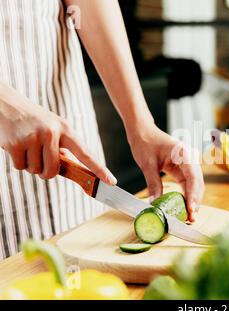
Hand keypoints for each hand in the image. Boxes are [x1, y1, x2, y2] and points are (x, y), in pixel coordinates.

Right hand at [0, 89, 115, 183]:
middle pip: (54, 170)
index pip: (86, 153)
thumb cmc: (33, 120)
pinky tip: (15, 145)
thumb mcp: (53, 127)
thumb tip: (71, 170)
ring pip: (36, 170)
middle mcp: (52, 133)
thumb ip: (63, 146)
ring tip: (26, 145)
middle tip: (39, 157)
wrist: (5, 103)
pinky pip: (21, 167)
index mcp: (66, 129)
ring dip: (30, 164)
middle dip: (46, 171)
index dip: (99, 169)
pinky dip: (18, 162)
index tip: (111, 181)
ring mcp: (34, 138)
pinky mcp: (16, 144)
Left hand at [128, 123, 203, 221]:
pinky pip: (188, 184)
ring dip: (193, 201)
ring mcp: (188, 164)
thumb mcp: (148, 164)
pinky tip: (185, 208)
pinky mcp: (183, 169)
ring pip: (195, 185)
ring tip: (189, 218)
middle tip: (191, 219)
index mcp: (184, 153)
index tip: (191, 210)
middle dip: (195, 202)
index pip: (193, 177)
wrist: (143, 131)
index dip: (193, 195)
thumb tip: (154, 204)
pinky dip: (187, 196)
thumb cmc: (145, 143)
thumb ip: (153, 183)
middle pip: (198, 183)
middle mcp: (190, 158)